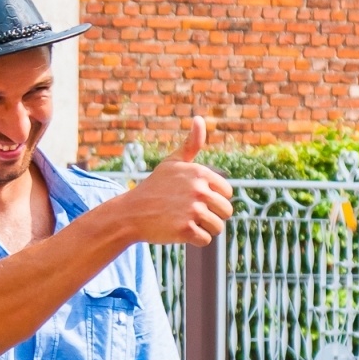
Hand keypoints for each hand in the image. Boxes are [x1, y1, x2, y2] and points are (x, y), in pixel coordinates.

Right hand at [115, 116, 232, 246]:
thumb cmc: (155, 188)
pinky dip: (195, 240)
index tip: (194, 199)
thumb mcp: (172, 163)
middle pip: (226, 212)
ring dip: (204, 229)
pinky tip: (179, 231)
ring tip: (185, 222)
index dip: (214, 200)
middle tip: (189, 214)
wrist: (131, 213)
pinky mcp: (185, 230)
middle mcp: (198, 190)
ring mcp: (192, 210)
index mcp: (200, 173)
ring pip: (218, 227)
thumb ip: (191, 144)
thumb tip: (199, 119)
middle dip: (211, 216)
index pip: (227, 193)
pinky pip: (205, 240)